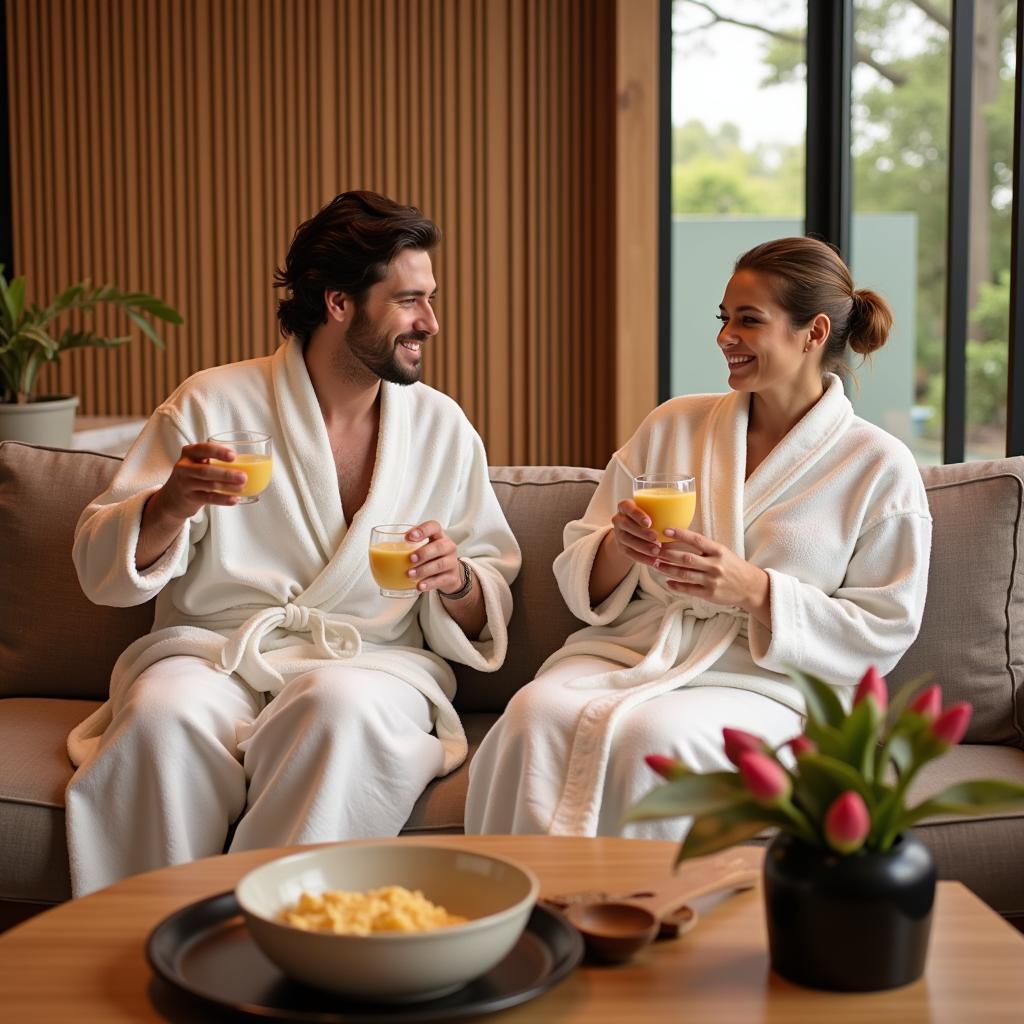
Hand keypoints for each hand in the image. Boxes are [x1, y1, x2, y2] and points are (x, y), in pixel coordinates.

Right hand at [149, 442, 246, 521]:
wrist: (172, 496)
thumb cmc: (194, 475)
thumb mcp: (199, 462)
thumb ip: (216, 459)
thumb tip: (249, 462)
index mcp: (189, 453)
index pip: (202, 449)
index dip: (218, 452)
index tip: (234, 456)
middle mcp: (184, 467)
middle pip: (206, 470)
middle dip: (226, 473)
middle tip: (244, 476)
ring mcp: (185, 483)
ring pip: (208, 485)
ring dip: (227, 486)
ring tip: (242, 487)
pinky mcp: (189, 498)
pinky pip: (208, 498)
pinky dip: (223, 499)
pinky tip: (234, 499)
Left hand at [405, 521, 464, 593]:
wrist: (449, 574)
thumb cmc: (431, 558)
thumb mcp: (423, 547)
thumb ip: (407, 546)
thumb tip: (379, 553)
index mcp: (438, 536)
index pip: (433, 527)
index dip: (422, 530)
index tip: (408, 537)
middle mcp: (447, 547)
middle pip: (439, 546)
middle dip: (424, 553)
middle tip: (410, 559)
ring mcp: (451, 562)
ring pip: (440, 564)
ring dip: (423, 570)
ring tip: (410, 574)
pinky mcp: (452, 577)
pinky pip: (441, 580)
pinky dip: (429, 583)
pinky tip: (419, 586)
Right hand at [609, 498, 662, 566]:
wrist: (636, 532)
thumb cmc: (652, 516)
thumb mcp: (654, 509)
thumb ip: (665, 508)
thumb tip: (688, 503)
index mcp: (626, 506)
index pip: (627, 507)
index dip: (637, 514)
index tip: (649, 522)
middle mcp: (619, 519)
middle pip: (626, 525)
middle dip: (641, 532)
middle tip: (656, 538)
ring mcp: (618, 534)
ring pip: (627, 540)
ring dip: (642, 546)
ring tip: (657, 551)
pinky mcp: (621, 547)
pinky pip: (630, 554)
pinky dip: (642, 558)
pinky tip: (654, 561)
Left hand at [655, 528, 769, 615]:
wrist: (751, 587)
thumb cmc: (733, 566)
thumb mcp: (723, 552)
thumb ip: (705, 547)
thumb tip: (680, 538)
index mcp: (718, 551)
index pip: (696, 540)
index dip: (680, 534)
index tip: (665, 531)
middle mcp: (715, 565)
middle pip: (686, 558)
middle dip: (667, 554)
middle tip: (653, 550)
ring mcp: (712, 580)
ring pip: (684, 574)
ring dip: (667, 569)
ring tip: (656, 564)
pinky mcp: (710, 594)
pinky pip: (689, 589)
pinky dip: (676, 586)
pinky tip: (667, 582)